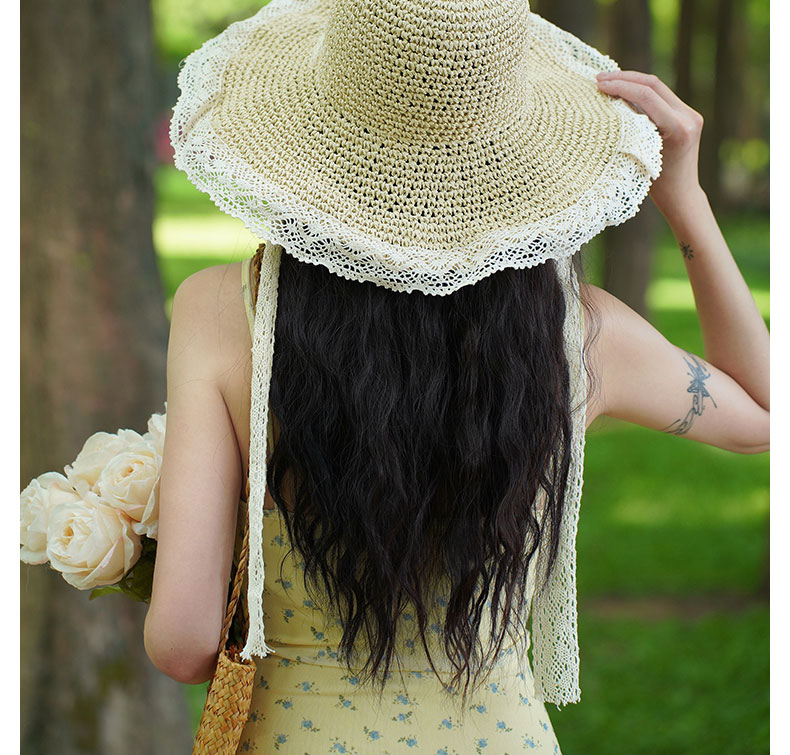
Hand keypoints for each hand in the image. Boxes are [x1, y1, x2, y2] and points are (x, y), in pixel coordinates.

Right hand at [596, 70, 704, 217]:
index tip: (599, 85)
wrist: (681, 194)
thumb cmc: (655, 186)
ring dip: (631, 81)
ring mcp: (690, 113)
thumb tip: (609, 105)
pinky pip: (661, 96)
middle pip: (654, 84)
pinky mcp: (687, 114)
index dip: (621, 86)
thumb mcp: (640, 157)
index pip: (647, 96)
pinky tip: (622, 90)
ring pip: (658, 87)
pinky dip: (640, 91)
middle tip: (599, 78)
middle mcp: (689, 117)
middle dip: (624, 78)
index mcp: (678, 128)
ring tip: (607, 81)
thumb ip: (631, 130)